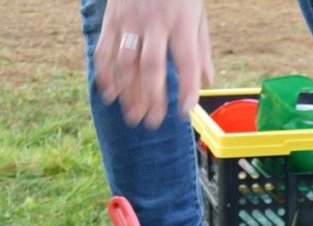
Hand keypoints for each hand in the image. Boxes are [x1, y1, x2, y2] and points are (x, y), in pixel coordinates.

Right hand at [94, 0, 214, 128]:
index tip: (184, 112)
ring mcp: (130, 20)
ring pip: (126, 62)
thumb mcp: (197, 15)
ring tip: (132, 116)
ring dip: (128, 92)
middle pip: (152, 66)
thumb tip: (207, 82)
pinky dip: (105, 73)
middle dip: (152, 98)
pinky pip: (105, 48)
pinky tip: (109, 94)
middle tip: (152, 123)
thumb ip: (201, 49)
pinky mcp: (112, 18)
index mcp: (181, 22)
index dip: (186, 89)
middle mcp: (155, 22)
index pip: (187, 62)